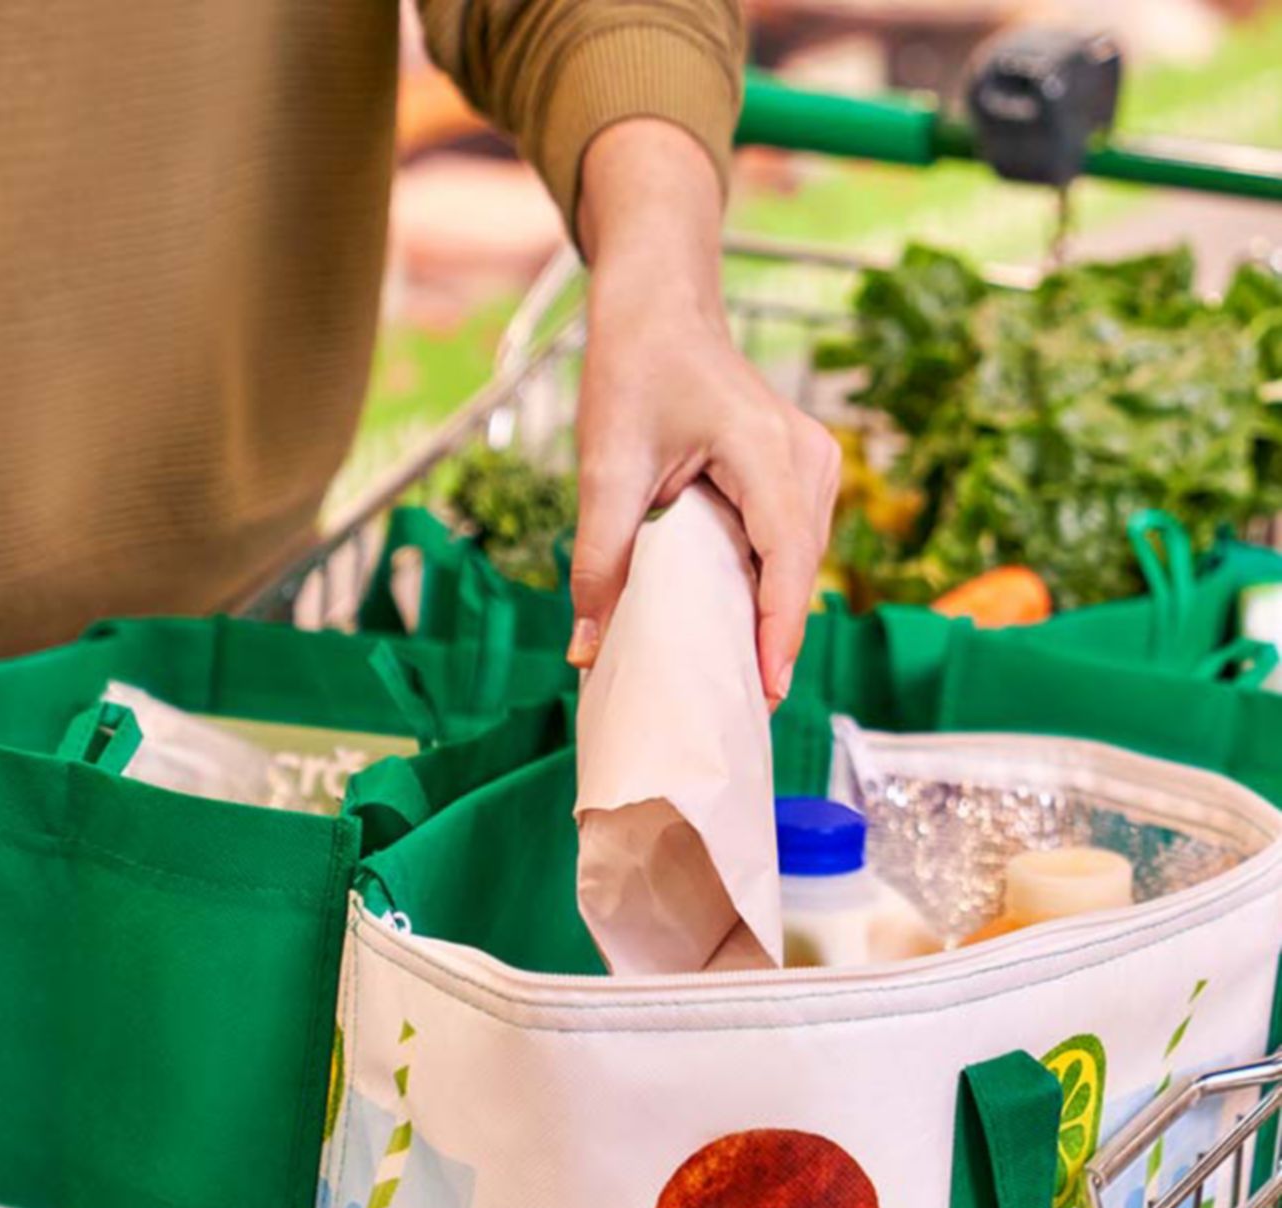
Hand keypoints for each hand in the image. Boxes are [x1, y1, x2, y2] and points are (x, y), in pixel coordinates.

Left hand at [568, 120, 839, 705]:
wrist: (661, 306)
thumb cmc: (633, 368)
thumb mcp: (605, 465)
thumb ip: (599, 560)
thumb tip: (586, 652)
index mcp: (766, 448)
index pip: (785, 556)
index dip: (778, 629)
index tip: (768, 691)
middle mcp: (808, 455)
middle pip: (799, 567)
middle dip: (773, 637)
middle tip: (742, 710)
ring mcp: (814, 461)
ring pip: (800, 560)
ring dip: (773, 614)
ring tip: (742, 682)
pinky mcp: (803, 469)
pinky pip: (793, 541)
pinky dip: (769, 584)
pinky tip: (741, 625)